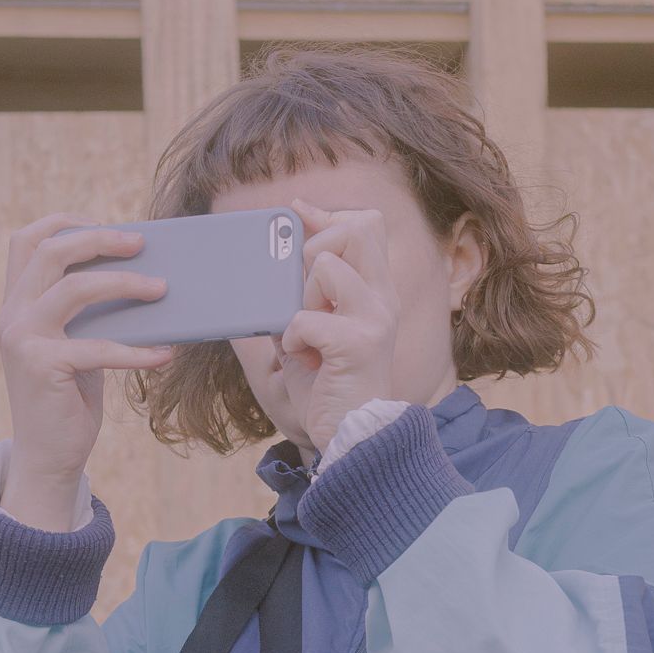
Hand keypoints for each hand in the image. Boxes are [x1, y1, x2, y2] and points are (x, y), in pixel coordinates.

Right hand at [0, 218, 170, 530]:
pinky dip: (137, 350)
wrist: (48, 458)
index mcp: (16, 304)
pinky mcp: (42, 366)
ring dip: (125, 284)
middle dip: (100, 239)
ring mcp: (22, 339)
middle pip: (52, 251)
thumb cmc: (69, 398)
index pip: (26, 242)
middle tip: (142, 244)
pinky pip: (99, 347)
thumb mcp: (76, 344)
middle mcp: (12, 315)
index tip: (104, 224)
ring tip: (162, 290)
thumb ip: (90, 312)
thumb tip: (144, 277)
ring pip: (75, 288)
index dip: (63, 222)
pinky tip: (165, 355)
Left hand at [278, 202, 399, 448]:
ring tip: (303, 330)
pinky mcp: (358, 345)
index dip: (328, 215)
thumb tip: (271, 263)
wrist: (352, 437)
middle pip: (356, 229)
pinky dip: (292, 337)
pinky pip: (306, 318)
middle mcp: (382, 299)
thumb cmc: (328, 385)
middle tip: (301, 291)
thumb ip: (300, 295)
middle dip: (313, 248)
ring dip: (300, 296)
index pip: (366, 224)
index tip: (297, 216)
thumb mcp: (312, 329)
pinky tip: (301, 357)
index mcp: (375, 291)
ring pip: (327, 268)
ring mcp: (374, 319)